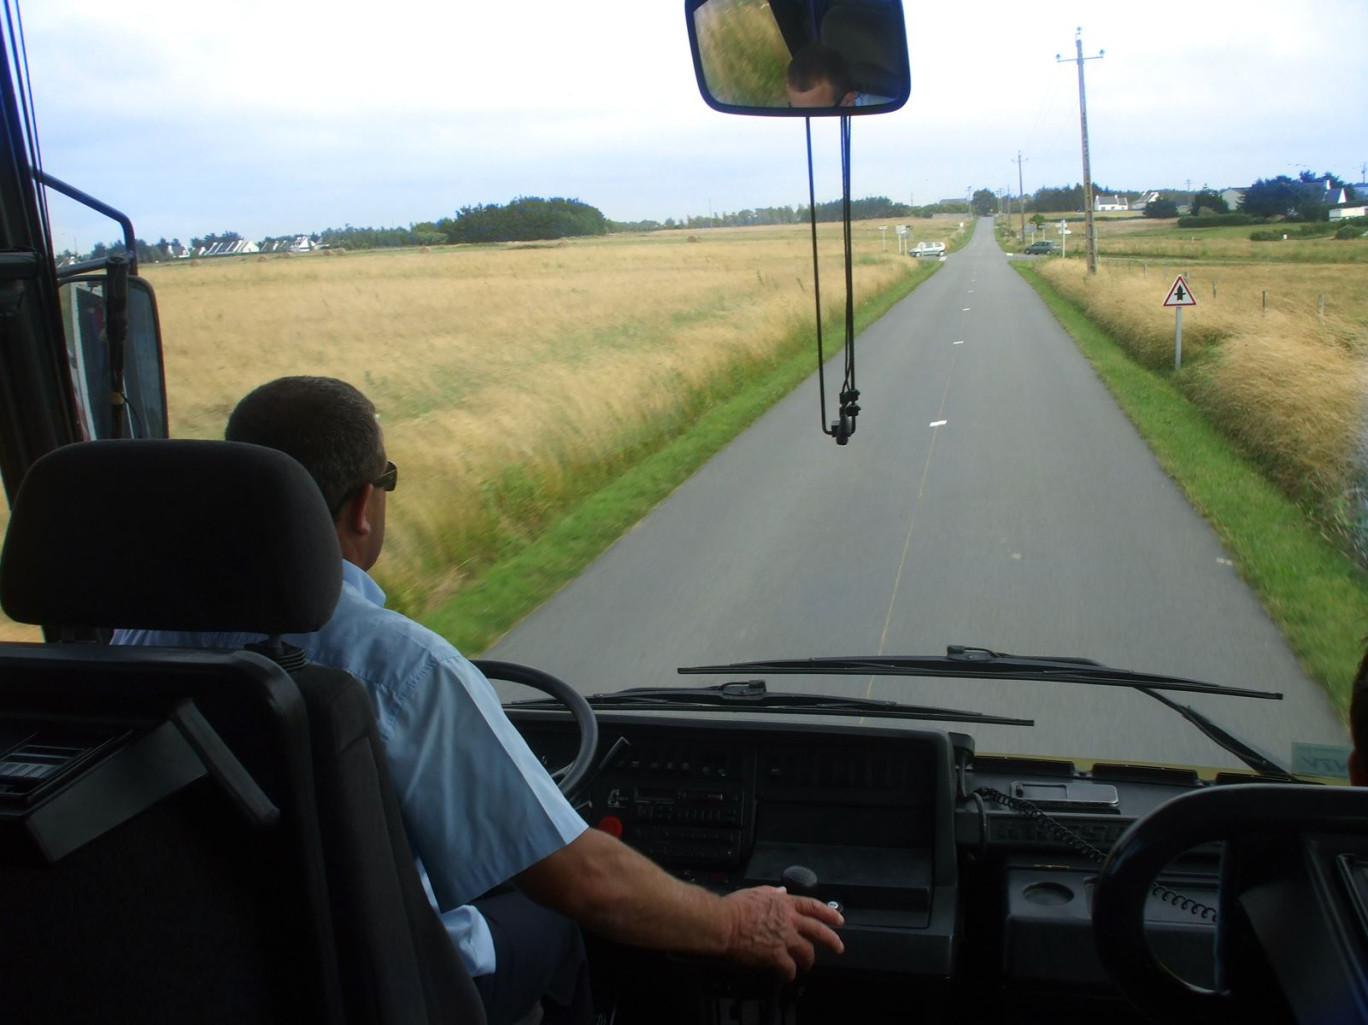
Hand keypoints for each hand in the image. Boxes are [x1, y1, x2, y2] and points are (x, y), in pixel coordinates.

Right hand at [720, 885, 844, 980]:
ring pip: (806, 951)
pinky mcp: (776, 956)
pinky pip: (789, 968)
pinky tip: (788, 976)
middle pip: (818, 931)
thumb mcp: (756, 892)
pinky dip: (790, 973)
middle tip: (838, 947)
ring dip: (809, 960)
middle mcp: (789, 921)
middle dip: (832, 940)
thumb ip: (772, 893)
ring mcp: (784, 939)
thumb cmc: (735, 906)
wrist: (724, 923)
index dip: (828, 914)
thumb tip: (782, 891)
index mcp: (785, 904)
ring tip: (808, 965)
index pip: (813, 907)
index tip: (838, 920)